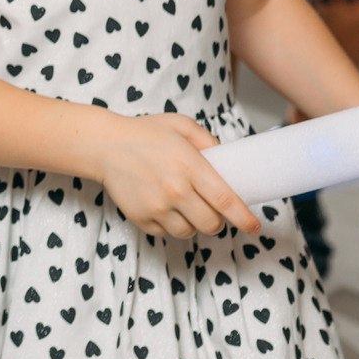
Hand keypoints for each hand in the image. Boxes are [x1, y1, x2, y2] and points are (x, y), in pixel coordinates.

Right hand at [93, 113, 261, 238]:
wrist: (104, 145)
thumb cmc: (145, 133)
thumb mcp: (181, 125)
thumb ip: (208, 141)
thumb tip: (226, 159)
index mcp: (190, 166)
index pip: (226, 201)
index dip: (244, 218)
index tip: (254, 226)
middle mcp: (175, 190)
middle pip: (211, 224)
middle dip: (217, 221)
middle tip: (211, 210)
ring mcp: (156, 207)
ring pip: (189, 232)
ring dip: (192, 224)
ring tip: (182, 206)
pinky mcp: (141, 218)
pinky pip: (165, 233)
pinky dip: (169, 224)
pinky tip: (161, 205)